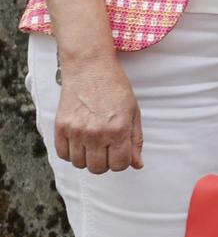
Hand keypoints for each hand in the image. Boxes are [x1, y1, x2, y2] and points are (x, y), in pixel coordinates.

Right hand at [53, 53, 142, 173]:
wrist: (90, 68)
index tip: (120, 153)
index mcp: (118, 130)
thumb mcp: (133, 112)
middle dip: (105, 162)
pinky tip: (79, 141)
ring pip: (79, 164)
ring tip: (93, 143)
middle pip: (98, 168)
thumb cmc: (115, 87)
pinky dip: (71, 153)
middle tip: (107, 148)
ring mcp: (76, 131)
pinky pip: (63, 154)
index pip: (120, 165)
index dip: (122, 162)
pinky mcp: (60, 127)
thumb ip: (136, 140)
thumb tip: (137, 164)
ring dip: (87, 158)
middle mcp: (96, 133)